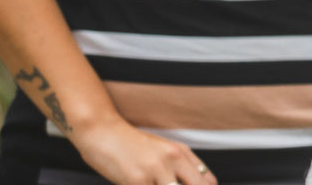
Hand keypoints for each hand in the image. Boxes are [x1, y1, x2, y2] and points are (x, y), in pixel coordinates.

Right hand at [73, 116, 211, 184]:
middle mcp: (173, 159)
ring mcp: (156, 170)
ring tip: (154, 184)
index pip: (208, 181)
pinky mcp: (136, 180)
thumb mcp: (161, 149)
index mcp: (182, 152)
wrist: (103, 132)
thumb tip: (200, 183)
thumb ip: (181, 165)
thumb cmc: (129, 143)